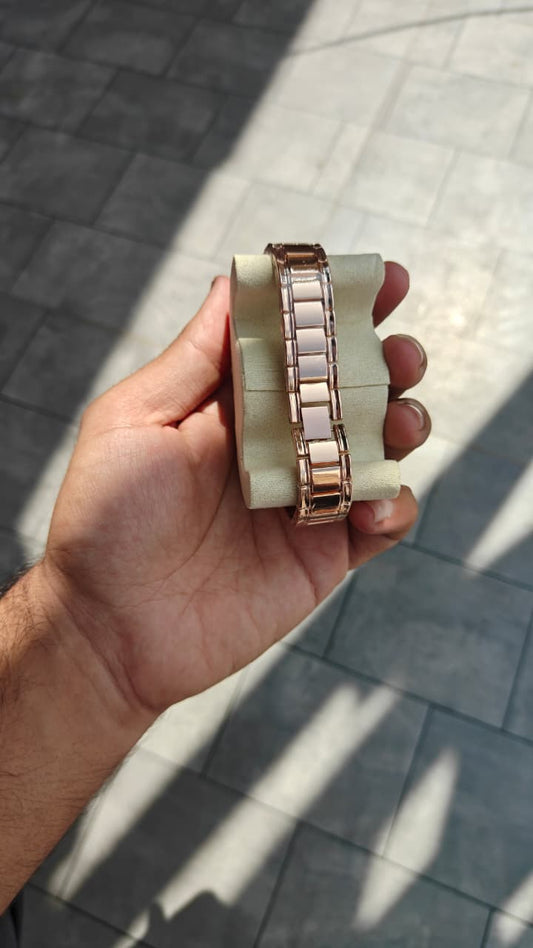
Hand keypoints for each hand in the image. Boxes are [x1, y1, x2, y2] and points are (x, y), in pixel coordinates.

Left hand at [39, 265, 428, 718]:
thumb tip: (236, 281)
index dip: (345, 308)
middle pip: (355, 388)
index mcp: (237, 403)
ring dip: (406, 423)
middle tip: (400, 353)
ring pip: (382, 447)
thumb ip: (197, 356)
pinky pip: (383, 521)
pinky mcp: (325, 553)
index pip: (302, 342)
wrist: (111, 627)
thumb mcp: (137, 419)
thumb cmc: (107, 518)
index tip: (383, 280)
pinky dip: (394, 504)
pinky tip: (371, 503)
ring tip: (400, 421)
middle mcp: (280, 442)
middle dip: (390, 359)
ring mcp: (307, 497)